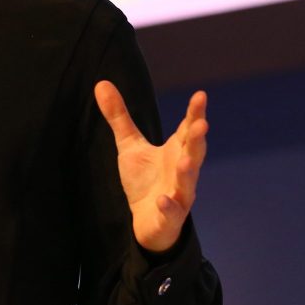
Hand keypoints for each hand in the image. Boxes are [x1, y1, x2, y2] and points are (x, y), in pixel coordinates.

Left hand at [94, 82, 207, 253]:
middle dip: (198, 139)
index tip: (201, 95)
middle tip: (202, 123)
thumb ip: (119, 116)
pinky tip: (164, 199)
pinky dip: (169, 206)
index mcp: (176, 151)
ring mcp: (178, 194)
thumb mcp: (130, 146)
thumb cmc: (144, 180)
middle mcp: (182, 171)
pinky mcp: (169, 216)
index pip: (188, 129)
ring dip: (187, 172)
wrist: (147, 222)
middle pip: (194, 152)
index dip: (195, 113)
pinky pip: (172, 211)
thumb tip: (101, 82)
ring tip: (186, 160)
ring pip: (187, 183)